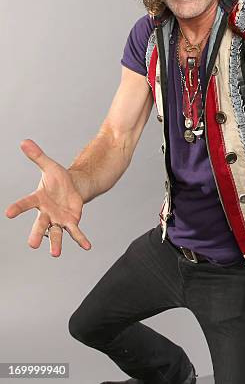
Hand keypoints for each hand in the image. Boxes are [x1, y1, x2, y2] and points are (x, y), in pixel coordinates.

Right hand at [5, 139, 90, 256]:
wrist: (72, 187)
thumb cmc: (57, 179)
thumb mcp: (49, 166)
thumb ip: (37, 156)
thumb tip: (24, 141)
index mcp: (38, 199)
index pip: (26, 203)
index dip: (17, 208)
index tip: (7, 213)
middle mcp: (46, 212)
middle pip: (40, 224)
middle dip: (36, 234)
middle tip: (32, 245)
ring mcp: (58, 219)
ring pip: (55, 232)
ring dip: (55, 243)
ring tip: (55, 254)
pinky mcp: (71, 221)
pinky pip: (75, 232)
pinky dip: (81, 239)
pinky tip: (87, 246)